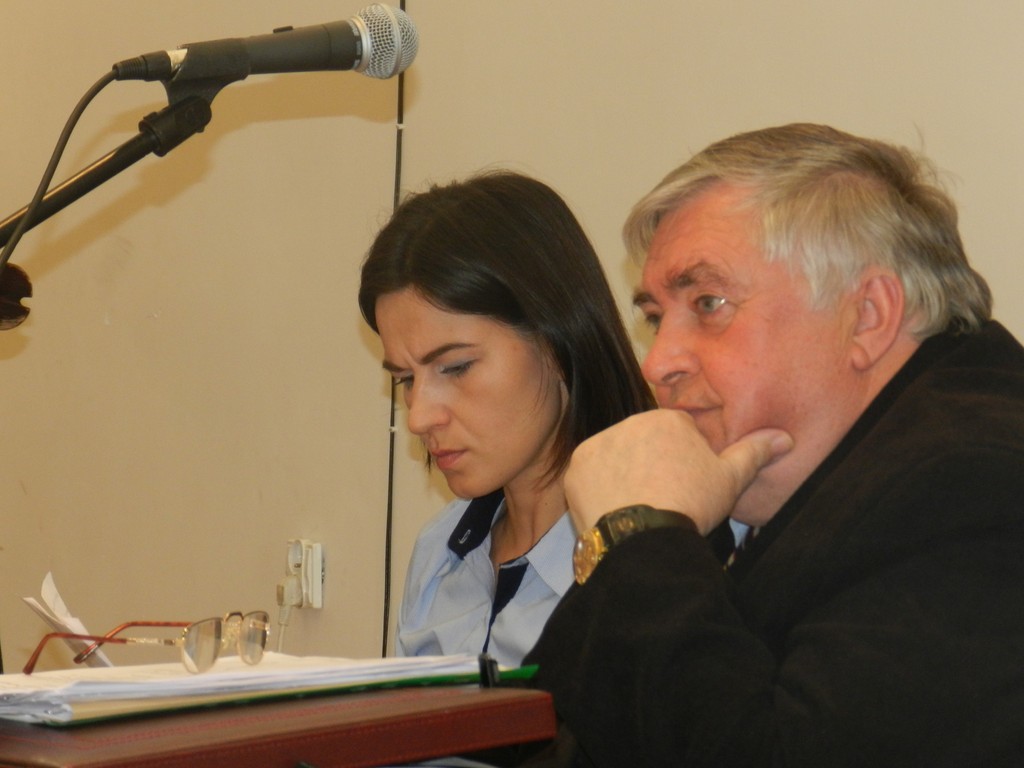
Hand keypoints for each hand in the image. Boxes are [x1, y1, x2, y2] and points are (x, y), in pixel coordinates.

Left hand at [564, 410, 792, 534]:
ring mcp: (600, 441)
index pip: (676, 436)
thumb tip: (786, 437)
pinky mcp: (577, 464)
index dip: (682, 465)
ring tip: (637, 507)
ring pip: (616, 457)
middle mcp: (630, 421)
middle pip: (643, 444)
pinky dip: (599, 488)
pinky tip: (614, 507)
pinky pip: (590, 473)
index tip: (683, 488)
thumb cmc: (690, 504)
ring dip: (623, 475)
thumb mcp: (730, 479)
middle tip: (660, 499)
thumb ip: (755, 452)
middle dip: (651, 466)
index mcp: (668, 420)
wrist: (643, 536)